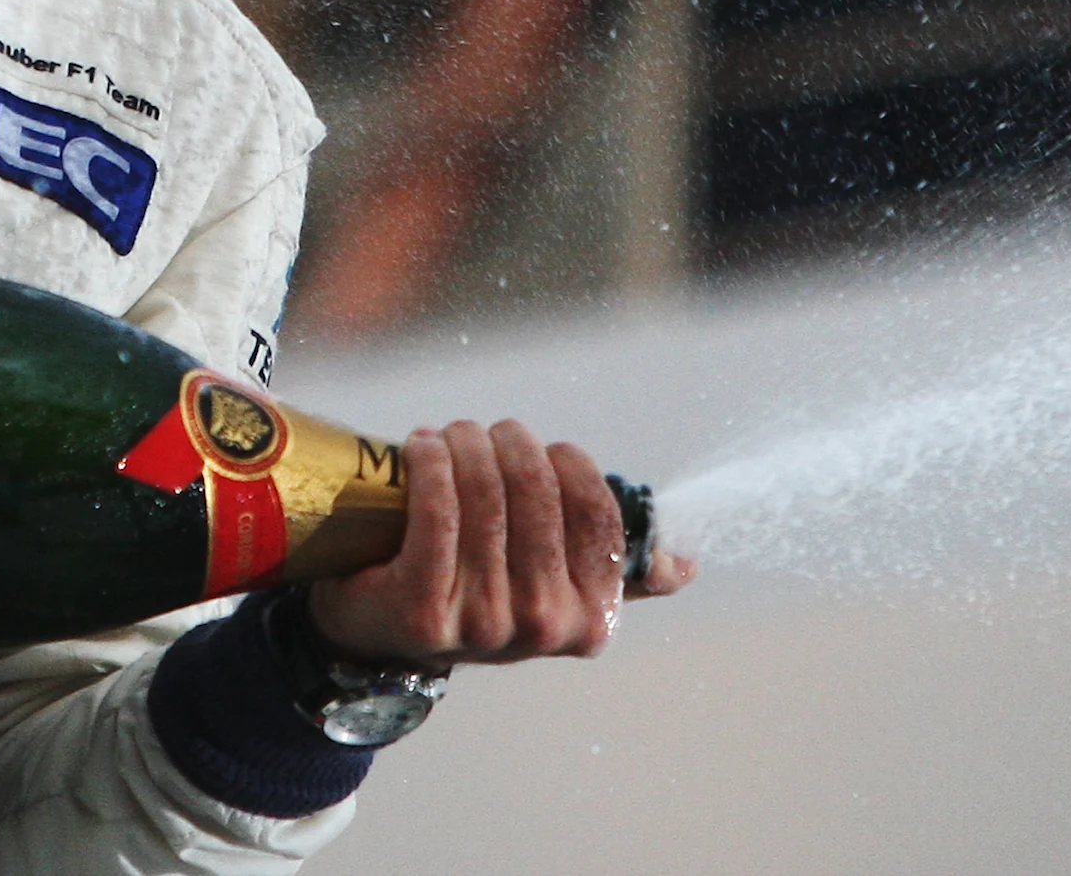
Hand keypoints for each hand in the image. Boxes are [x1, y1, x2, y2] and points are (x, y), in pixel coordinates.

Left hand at [305, 420, 685, 668]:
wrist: (385, 638)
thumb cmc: (479, 594)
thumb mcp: (553, 590)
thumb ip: (617, 573)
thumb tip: (685, 563)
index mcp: (589, 619)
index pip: (598, 515)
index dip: (571, 464)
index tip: (545, 447)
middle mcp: (541, 625)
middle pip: (537, 494)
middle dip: (511, 444)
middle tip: (487, 432)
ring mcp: (482, 622)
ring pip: (485, 496)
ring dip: (467, 444)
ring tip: (453, 435)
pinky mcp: (423, 608)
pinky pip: (438, 512)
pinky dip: (432, 463)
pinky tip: (425, 444)